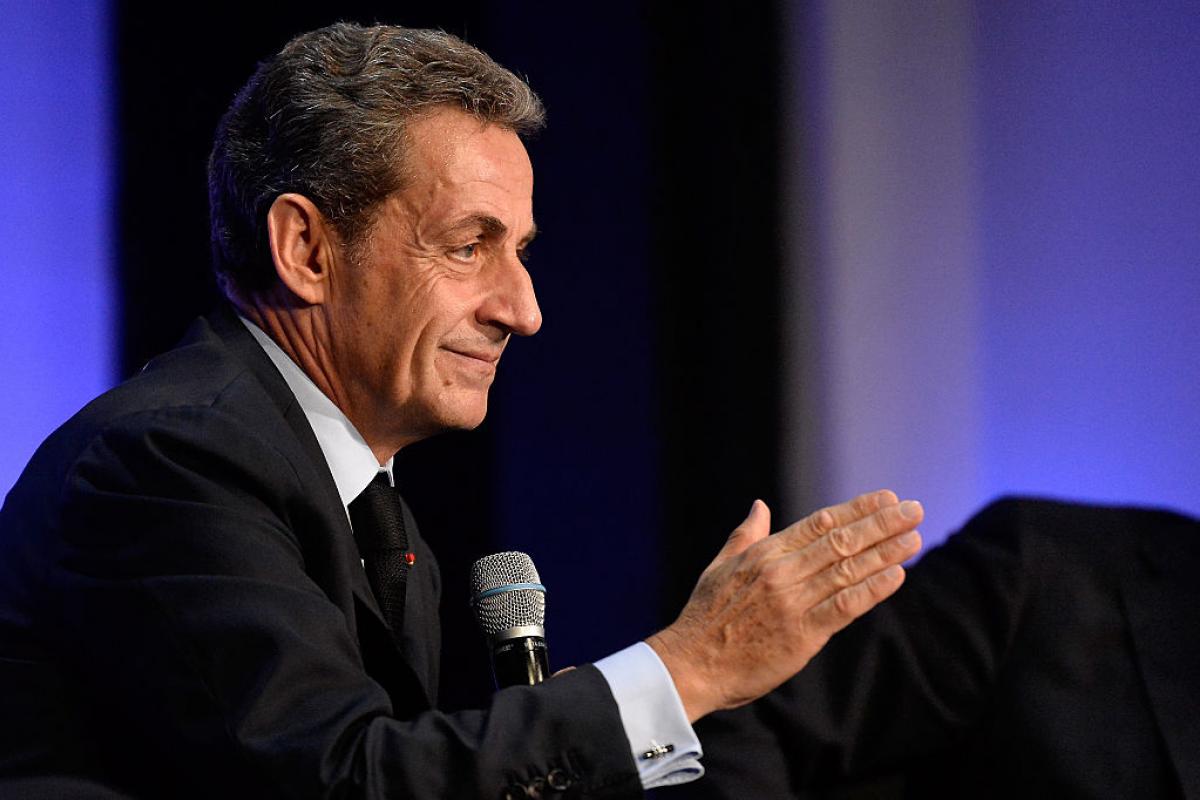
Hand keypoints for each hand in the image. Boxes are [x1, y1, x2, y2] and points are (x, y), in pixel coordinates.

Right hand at [646, 490, 921, 721]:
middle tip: (913, 510)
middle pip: (841, 541)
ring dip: (885, 552)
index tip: (887, 498)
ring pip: (848, 570)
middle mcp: (782, 572)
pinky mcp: (802, 635)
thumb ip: (746, 535)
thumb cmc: (705, 616)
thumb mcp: (720, 565)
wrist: (691, 663)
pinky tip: (895, 574)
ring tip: (913, 537)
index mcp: (764, 553)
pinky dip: (872, 589)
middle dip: (881, 524)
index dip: (857, 509)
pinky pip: (844, 606)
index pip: (820, 523)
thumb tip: (760, 506)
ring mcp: (793, 602)